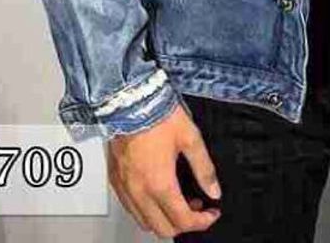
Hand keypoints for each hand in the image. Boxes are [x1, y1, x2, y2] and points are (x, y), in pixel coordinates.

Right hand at [106, 103, 221, 235]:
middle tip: (197, 207)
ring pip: (143, 222)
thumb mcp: (190, 137)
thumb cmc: (158, 114)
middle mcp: (139, 191)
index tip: (212, 212)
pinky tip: (156, 193)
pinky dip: (145, 210)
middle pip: (162, 229)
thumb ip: (204, 168)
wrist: (130, 99)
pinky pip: (130, 208)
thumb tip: (214, 190)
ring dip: (163, 219)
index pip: (182, 220)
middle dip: (184, 224)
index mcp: (159, 183)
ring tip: (178, 200)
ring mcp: (124, 188)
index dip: (202, 221)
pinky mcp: (115, 181)